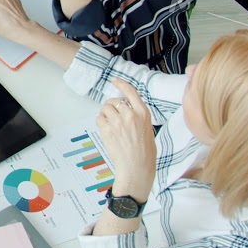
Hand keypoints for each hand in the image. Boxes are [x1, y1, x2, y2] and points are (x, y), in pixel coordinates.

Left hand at [95, 79, 155, 199]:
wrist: (137, 167)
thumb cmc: (144, 151)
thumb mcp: (147, 129)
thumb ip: (137, 116)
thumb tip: (125, 108)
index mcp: (143, 113)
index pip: (131, 92)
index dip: (121, 84)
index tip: (114, 80)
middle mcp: (130, 115)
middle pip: (114, 101)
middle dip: (111, 106)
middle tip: (113, 115)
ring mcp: (118, 123)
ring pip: (105, 109)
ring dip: (105, 114)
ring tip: (110, 124)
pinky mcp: (108, 130)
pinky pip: (99, 119)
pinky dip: (101, 122)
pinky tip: (107, 130)